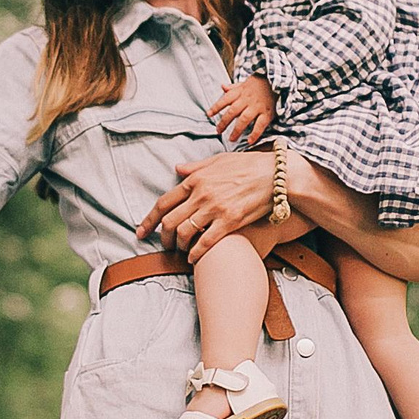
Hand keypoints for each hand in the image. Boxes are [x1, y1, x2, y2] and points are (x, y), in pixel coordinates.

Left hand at [138, 151, 276, 263]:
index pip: (164, 202)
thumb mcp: (219, 160)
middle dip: (162, 237)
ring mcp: (214, 208)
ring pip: (183, 232)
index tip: (141, 231)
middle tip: (163, 246)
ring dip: (178, 246)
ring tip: (180, 252)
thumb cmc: (249, 166)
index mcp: (195, 179)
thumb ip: (196, 167)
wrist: (276, 175)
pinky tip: (193, 259)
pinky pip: (205, 242)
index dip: (149, 219)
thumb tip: (177, 169)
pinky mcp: (229, 221)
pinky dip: (195, 253)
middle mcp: (201, 194)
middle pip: (169, 221)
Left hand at [208, 75, 277, 146]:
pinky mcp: (267, 113)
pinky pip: (260, 125)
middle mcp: (247, 100)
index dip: (216, 107)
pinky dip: (255, 134)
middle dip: (224, 122)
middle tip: (218, 131)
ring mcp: (257, 107)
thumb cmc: (260, 84)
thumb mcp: (245, 83)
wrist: (278, 80)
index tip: (208, 114)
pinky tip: (249, 141)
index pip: (225, 99)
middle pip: (232, 112)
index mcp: (240, 92)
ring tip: (231, 139)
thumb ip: (233, 87)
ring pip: (244, 119)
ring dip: (236, 130)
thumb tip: (222, 87)